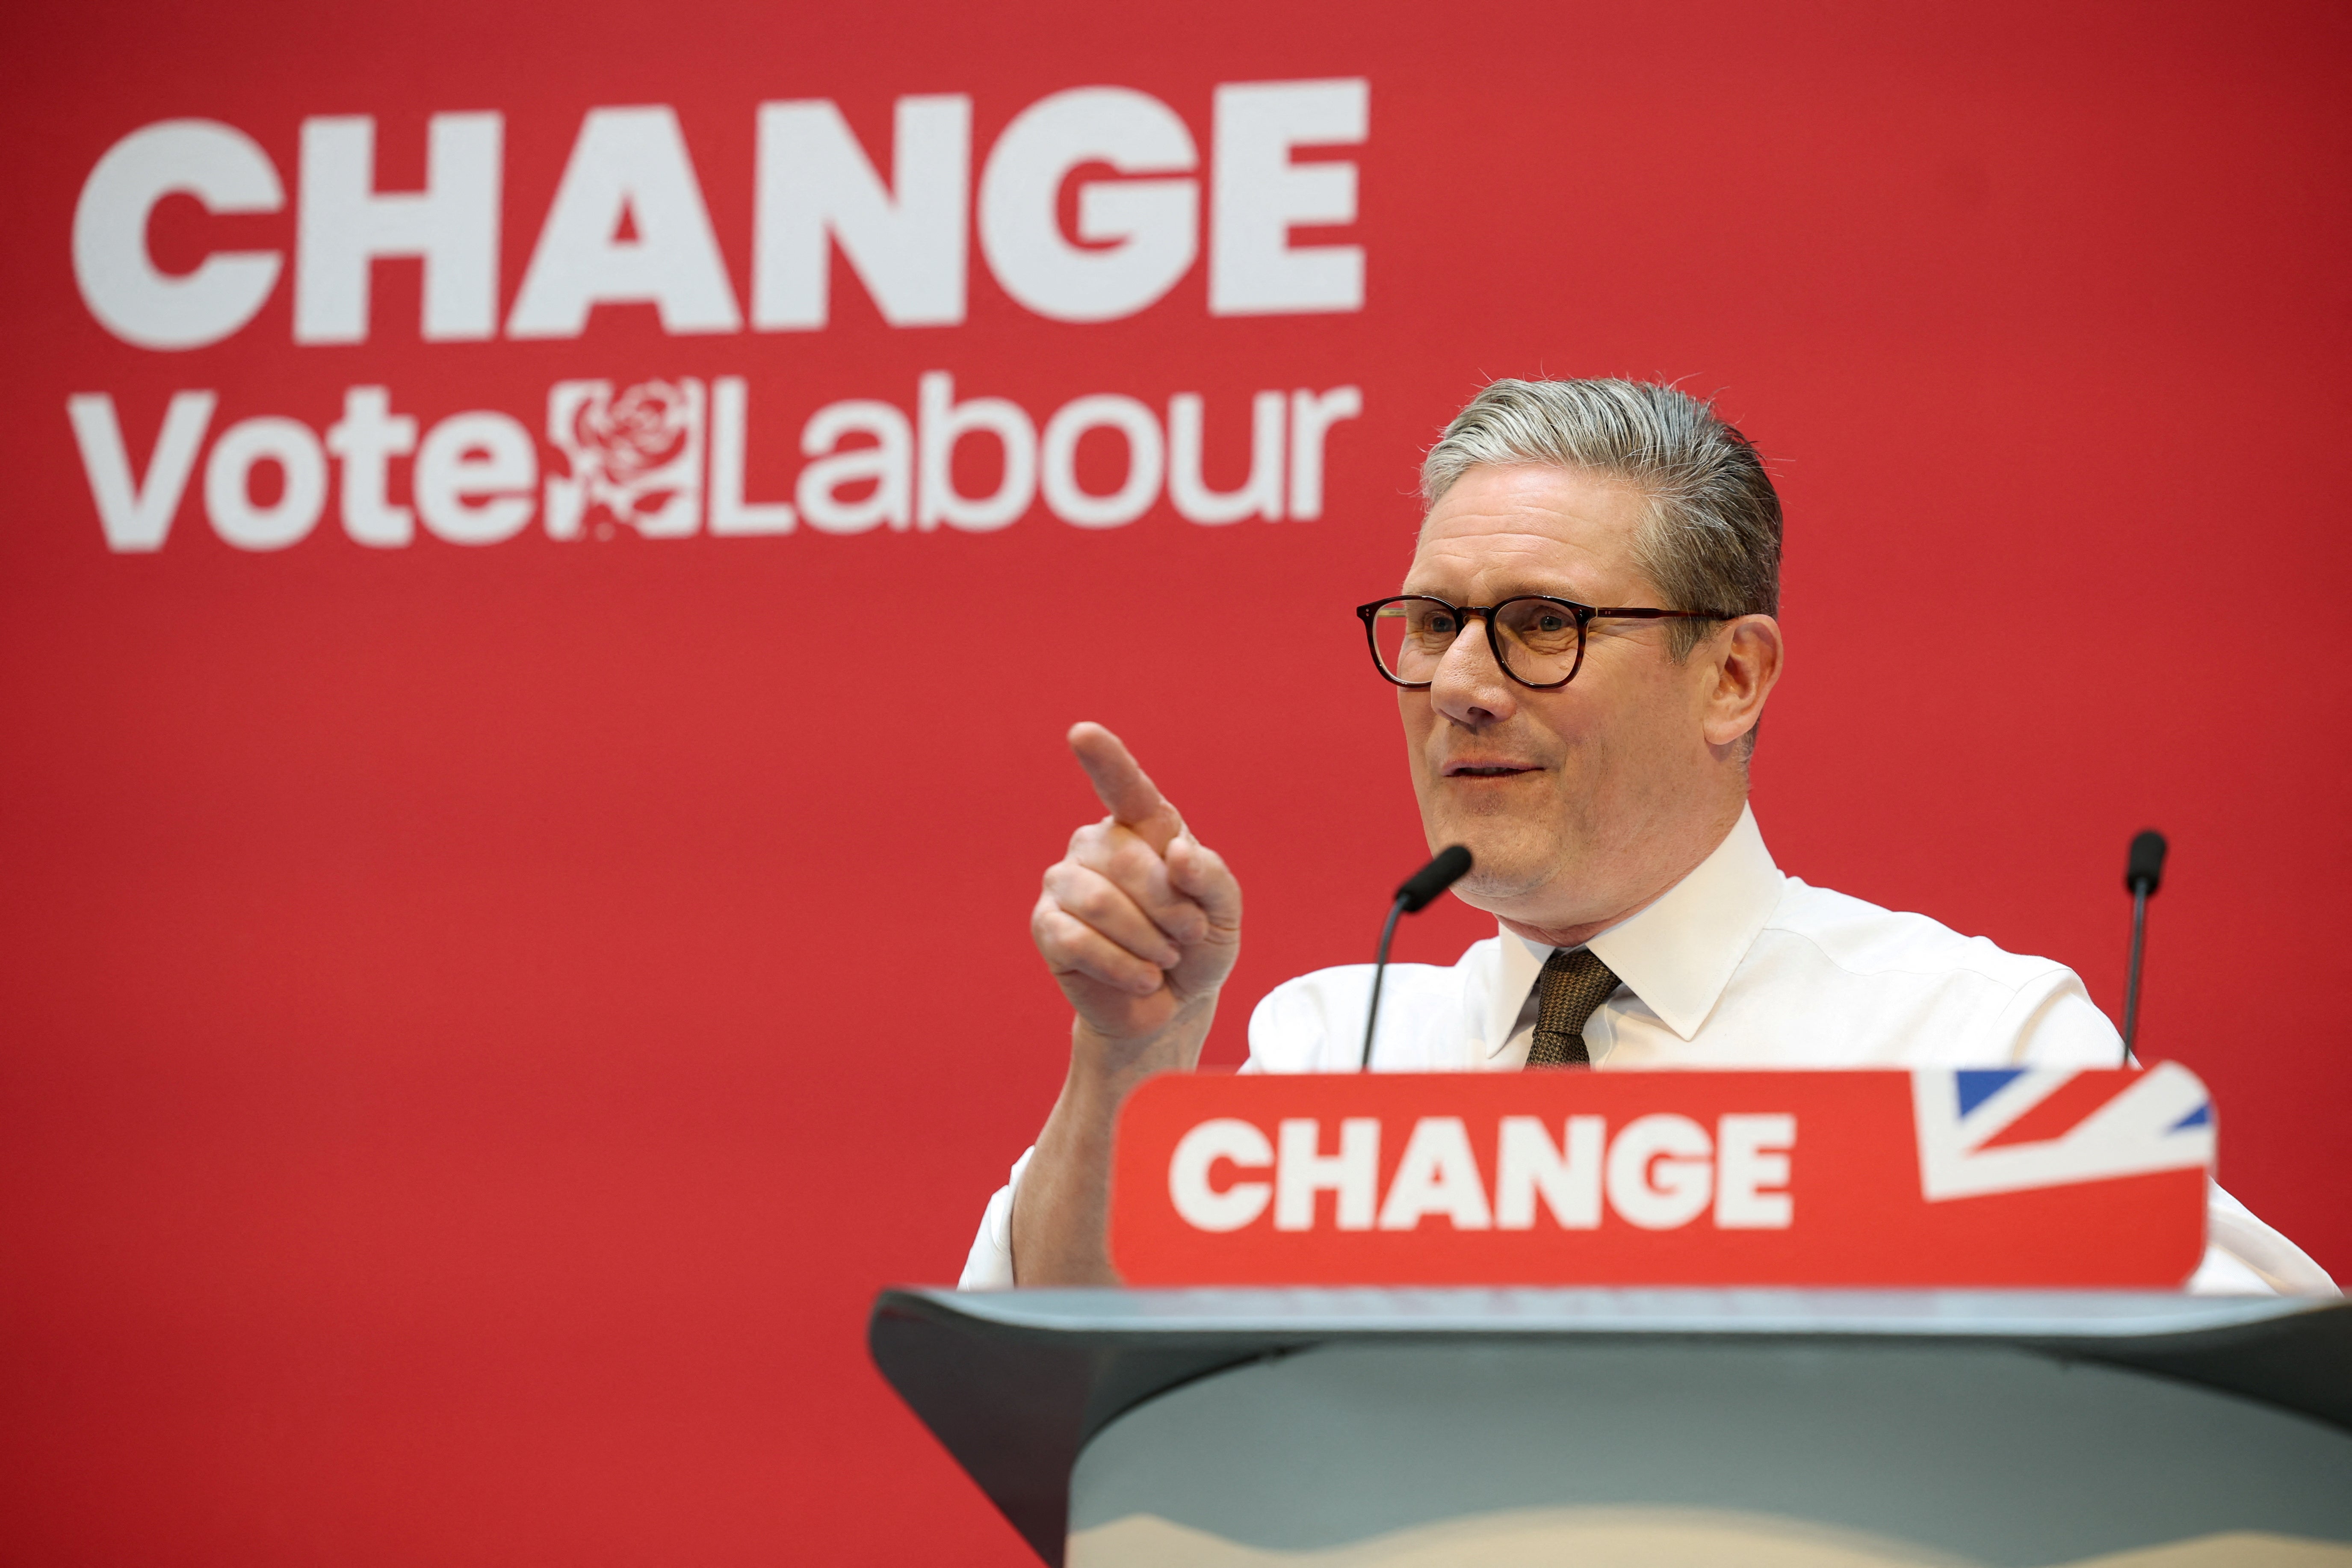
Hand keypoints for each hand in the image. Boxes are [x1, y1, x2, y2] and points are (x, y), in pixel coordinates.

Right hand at [1031, 723, 1241, 1062]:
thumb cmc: (1197, 946)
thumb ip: (1212, 877)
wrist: (1171, 1005)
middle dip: (1170, 910)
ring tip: (1163, 959)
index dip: (1105, 759)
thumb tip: (1177, 853)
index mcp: (1143, 826)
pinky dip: (1120, 967)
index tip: (1082, 732)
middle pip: (1129, 862)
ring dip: (1147, 942)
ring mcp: (1064, 882)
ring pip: (1100, 903)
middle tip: (1185, 938)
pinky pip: (1076, 940)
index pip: (1124, 787)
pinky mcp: (1045, 925)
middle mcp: (1096, 844)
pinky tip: (1140, 978)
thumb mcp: (1225, 913)